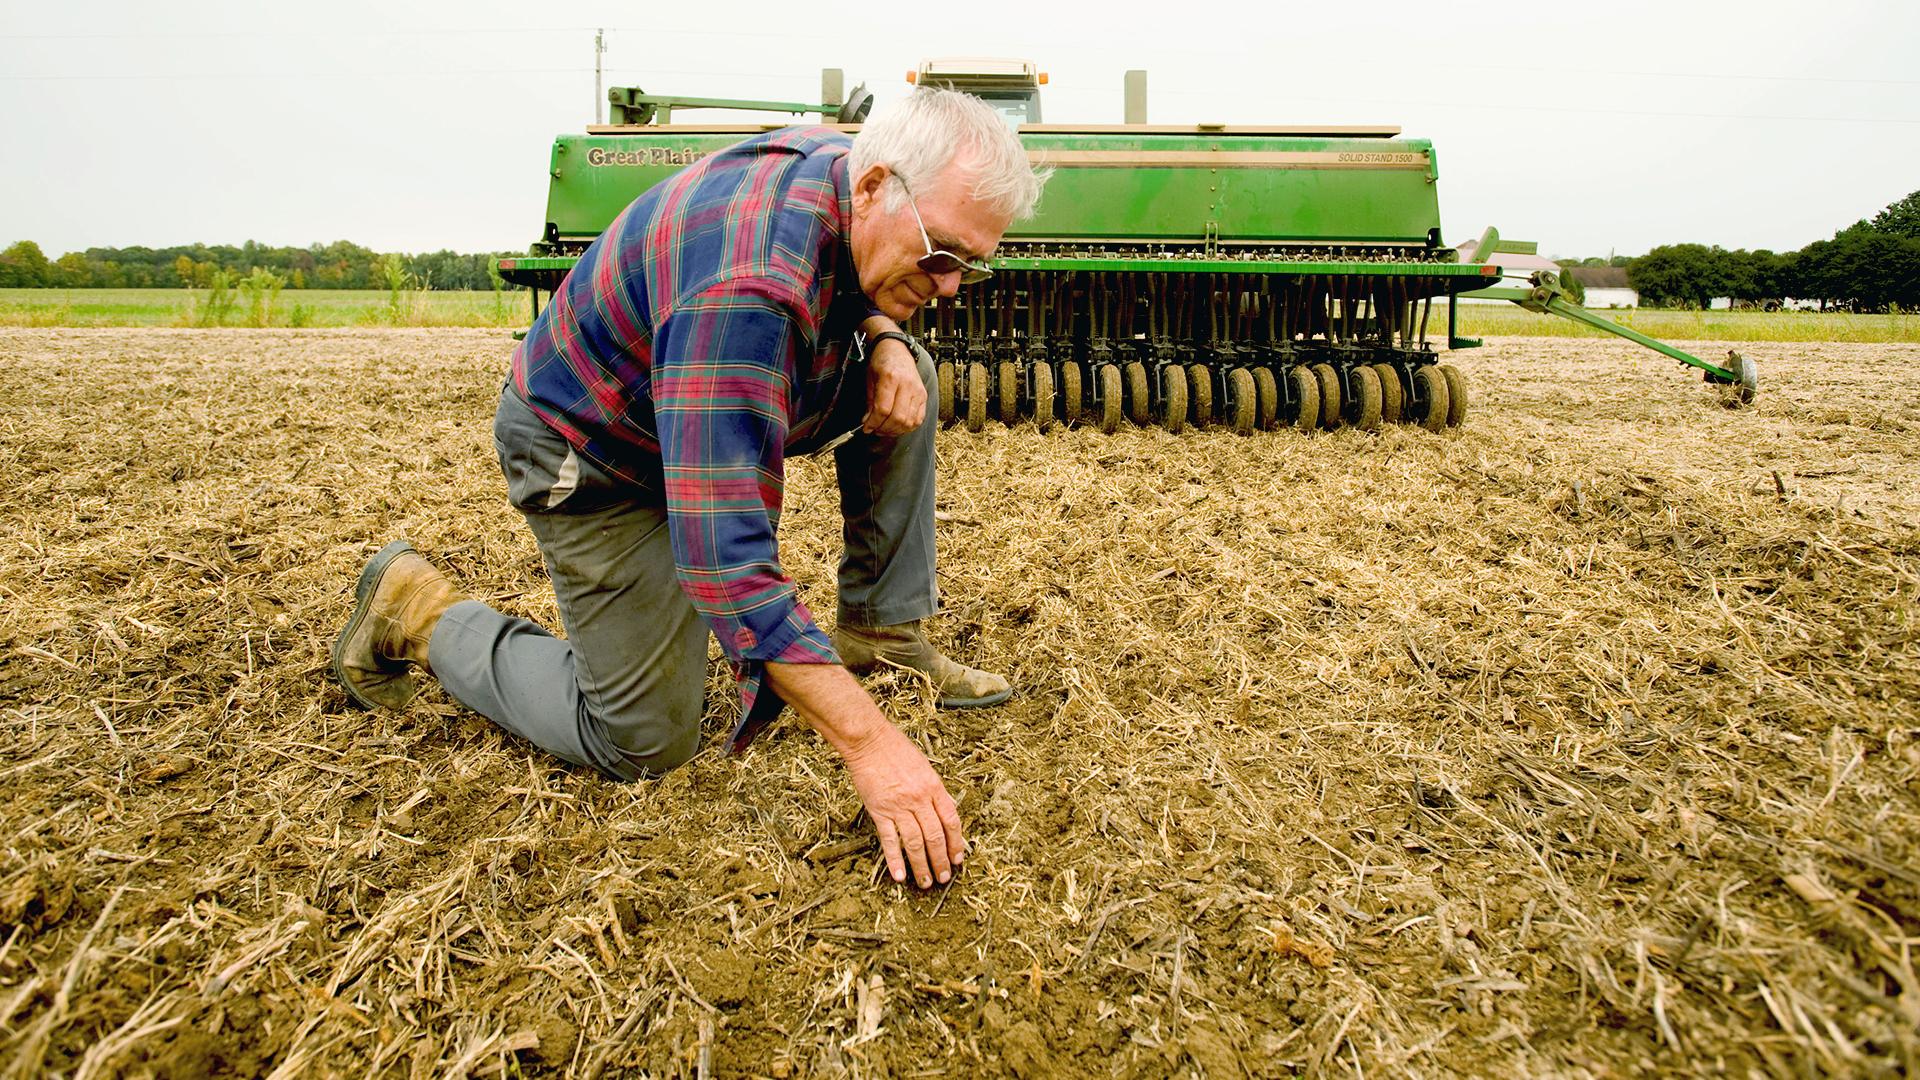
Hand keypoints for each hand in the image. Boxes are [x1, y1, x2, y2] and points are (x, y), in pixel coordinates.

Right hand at [842, 723, 965, 887]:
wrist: (869, 742)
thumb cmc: (897, 750)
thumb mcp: (925, 768)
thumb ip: (935, 792)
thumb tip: (944, 815)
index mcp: (934, 788)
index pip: (951, 821)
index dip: (956, 843)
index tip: (958, 858)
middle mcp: (920, 800)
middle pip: (935, 837)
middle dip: (941, 860)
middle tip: (944, 877)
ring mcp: (899, 807)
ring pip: (915, 843)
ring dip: (922, 866)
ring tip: (926, 883)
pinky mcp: (879, 811)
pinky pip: (890, 840)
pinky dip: (895, 860)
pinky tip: (900, 876)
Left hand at [861, 337, 926, 437]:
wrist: (897, 350)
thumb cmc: (882, 362)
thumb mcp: (870, 379)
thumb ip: (870, 402)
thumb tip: (868, 423)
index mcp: (891, 378)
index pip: (883, 409)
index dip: (873, 423)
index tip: (866, 428)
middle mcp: (907, 385)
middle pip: (898, 418)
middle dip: (884, 428)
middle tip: (875, 430)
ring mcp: (918, 391)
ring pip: (909, 421)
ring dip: (895, 430)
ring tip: (885, 429)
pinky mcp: (924, 396)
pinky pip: (918, 419)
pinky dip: (908, 427)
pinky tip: (898, 426)